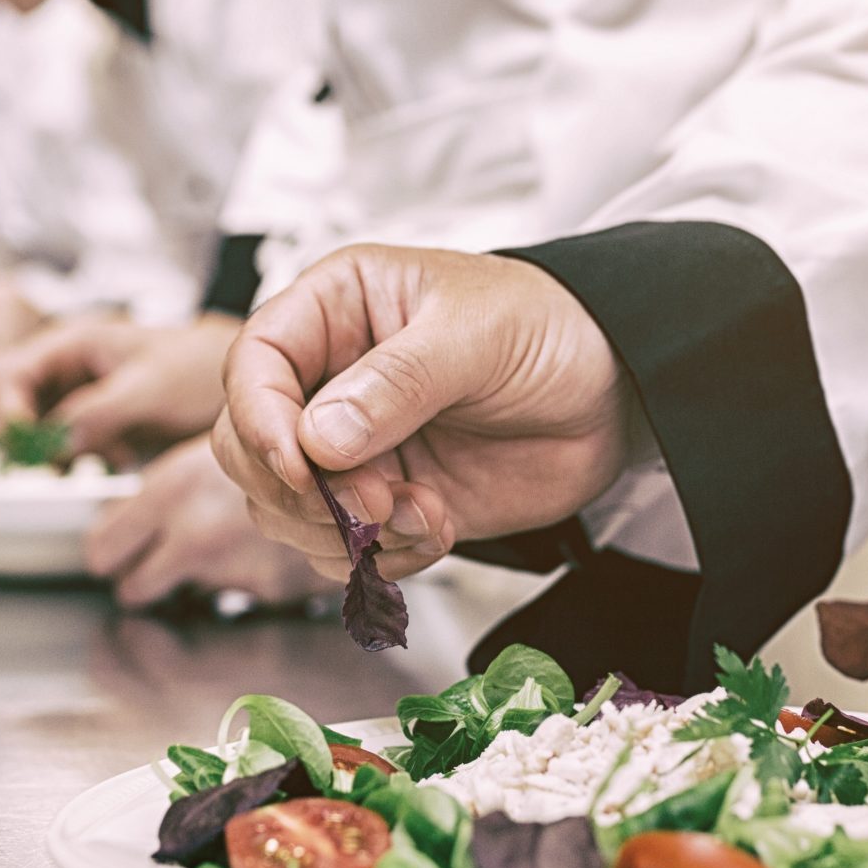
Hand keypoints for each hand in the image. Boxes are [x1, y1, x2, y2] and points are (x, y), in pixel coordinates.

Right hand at [0, 312, 237, 465]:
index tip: (27, 447)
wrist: (242, 381)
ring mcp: (77, 400)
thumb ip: (103, 409)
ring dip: (55, 457)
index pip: (6, 375)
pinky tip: (117, 462)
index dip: (7, 412)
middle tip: (50, 470)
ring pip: (36, 436)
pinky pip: (67, 452)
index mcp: (72, 344)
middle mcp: (65, 371)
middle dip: (26, 441)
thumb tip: (59, 440)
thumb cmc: (200, 366)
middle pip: (10, 408)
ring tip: (98, 460)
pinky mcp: (94, 428)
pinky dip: (82, 465)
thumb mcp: (152, 386)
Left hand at [84, 439, 322, 606]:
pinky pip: (240, 595)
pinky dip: (246, 581)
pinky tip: (261, 551)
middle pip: (133, 590)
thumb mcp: (207, 455)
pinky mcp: (269, 589)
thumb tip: (118, 528)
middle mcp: (194, 531)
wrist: (347, 455)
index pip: (101, 548)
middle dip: (145, 579)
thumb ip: (165, 493)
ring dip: (202, 581)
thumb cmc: (276, 439)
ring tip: (226, 544)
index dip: (111, 551)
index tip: (119, 551)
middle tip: (161, 563)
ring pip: (188, 597)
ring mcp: (233, 567)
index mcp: (170, 488)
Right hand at [214, 244, 636, 585]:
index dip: (261, 420)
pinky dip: (382, 557)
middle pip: (250, 447)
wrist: (617, 391)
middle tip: (369, 504)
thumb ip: (396, 382)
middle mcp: (331, 379)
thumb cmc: (550, 327)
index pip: (253, 364)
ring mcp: (356, 447)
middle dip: (301, 491)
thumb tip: (320, 438)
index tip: (299, 464)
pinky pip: (344, 549)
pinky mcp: (388, 500)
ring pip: (288, 510)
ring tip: (418, 514)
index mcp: (336, 309)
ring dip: (345, 533)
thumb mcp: (475, 333)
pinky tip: (436, 528)